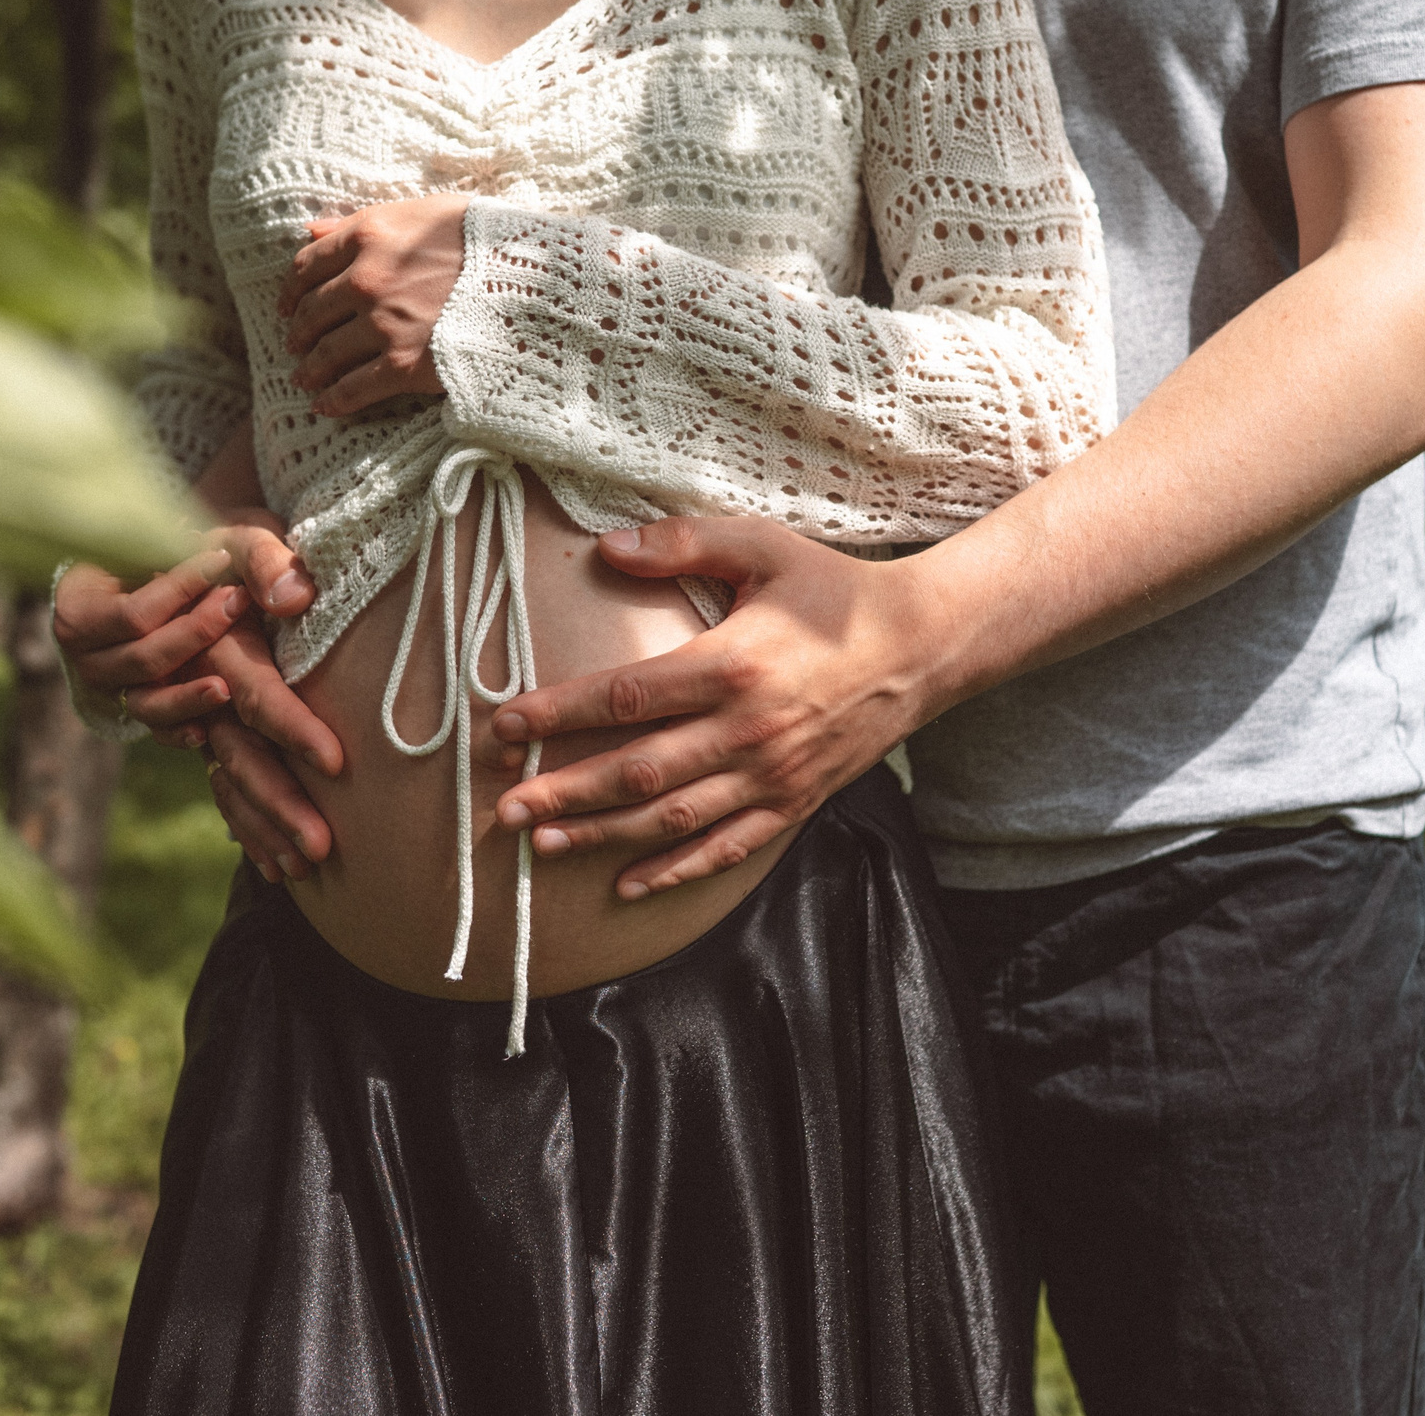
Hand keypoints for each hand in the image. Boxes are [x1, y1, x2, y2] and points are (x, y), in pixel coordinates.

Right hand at [52, 549, 250, 724]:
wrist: (119, 592)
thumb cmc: (134, 560)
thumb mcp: (140, 541)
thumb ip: (164, 544)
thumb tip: (195, 539)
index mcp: (78, 614)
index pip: (134, 612)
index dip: (179, 587)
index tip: (220, 558)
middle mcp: (86, 659)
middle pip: (144, 657)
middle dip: (196, 630)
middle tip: (238, 600)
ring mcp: (108, 690)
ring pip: (147, 702)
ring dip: (187, 695)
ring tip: (225, 687)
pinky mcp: (131, 711)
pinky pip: (154, 731)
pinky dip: (179, 732)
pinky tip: (206, 731)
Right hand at [53, 516, 344, 880]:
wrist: (170, 555)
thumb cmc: (219, 544)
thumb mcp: (242, 534)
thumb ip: (267, 560)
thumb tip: (293, 598)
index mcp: (215, 646)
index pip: (259, 694)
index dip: (295, 729)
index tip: (337, 764)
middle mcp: (199, 688)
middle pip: (238, 756)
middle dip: (279, 803)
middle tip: (321, 849)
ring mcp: (195, 714)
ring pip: (225, 780)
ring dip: (260, 825)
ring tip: (301, 868)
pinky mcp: (201, 728)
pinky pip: (217, 785)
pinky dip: (242, 824)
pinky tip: (270, 863)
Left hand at [280, 194, 469, 416]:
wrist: (533, 281)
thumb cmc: (486, 239)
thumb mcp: (425, 211)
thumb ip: (365, 220)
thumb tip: (312, 230)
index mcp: (370, 236)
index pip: (307, 265)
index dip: (291, 289)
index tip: (287, 304)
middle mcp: (367, 280)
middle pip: (312, 311)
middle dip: (298, 331)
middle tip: (294, 343)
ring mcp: (384, 325)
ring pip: (326, 353)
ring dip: (309, 369)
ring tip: (303, 378)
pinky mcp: (404, 365)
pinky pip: (354, 388)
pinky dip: (334, 400)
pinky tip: (324, 406)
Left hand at [488, 517, 955, 899]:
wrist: (922, 646)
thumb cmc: (833, 590)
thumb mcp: (762, 547)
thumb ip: (682, 542)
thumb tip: (605, 548)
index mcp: (731, 664)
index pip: (625, 695)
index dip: (558, 714)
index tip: (503, 726)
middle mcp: (748, 730)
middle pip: (638, 771)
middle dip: (564, 793)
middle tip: (502, 809)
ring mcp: (772, 775)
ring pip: (673, 819)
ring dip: (603, 836)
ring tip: (542, 844)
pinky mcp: (794, 803)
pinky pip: (727, 847)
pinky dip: (676, 871)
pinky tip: (627, 882)